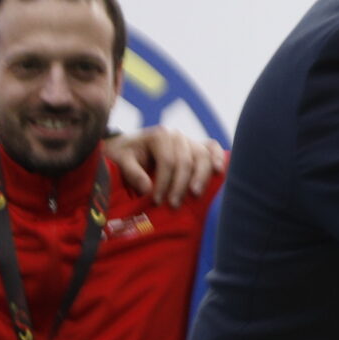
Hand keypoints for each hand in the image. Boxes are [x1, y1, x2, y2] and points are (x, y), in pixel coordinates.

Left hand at [104, 126, 224, 206]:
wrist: (128, 145)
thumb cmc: (124, 154)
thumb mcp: (120, 160)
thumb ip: (132, 173)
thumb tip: (147, 189)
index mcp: (159, 135)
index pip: (167, 161)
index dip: (163, 183)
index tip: (157, 201)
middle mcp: (177, 135)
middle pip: (186, 161)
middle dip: (180, 184)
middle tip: (174, 204)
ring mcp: (189, 140)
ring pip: (203, 157)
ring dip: (201, 177)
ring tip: (195, 194)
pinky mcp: (196, 146)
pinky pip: (212, 149)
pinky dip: (218, 158)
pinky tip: (219, 171)